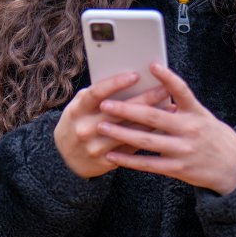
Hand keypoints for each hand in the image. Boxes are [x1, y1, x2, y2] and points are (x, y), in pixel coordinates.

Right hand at [54, 72, 169, 178]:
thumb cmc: (78, 122)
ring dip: (152, 119)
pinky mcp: (105, 161)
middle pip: (119, 112)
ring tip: (169, 107)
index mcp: (78, 110)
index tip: (136, 75)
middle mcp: (85, 129)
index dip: (116, 83)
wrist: (65, 158)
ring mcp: (94, 147)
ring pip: (129, 131)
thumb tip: (130, 80)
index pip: (97, 93)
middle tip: (164, 89)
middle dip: (144, 98)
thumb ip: (99, 95)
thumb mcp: (81, 106)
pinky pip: (131, 148)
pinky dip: (147, 136)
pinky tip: (162, 127)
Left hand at [97, 63, 235, 195]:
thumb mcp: (202, 116)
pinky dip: (129, 160)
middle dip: (127, 110)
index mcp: (195, 112)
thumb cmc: (212, 136)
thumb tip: (156, 90)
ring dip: (122, 134)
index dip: (167, 78)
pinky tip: (112, 155)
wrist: (234, 166)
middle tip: (105, 104)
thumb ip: (181, 105)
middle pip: (154, 117)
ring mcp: (182, 150)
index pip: (181, 90)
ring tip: (102, 127)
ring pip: (147, 141)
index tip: (151, 65)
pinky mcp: (178, 169)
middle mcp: (189, 130)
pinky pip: (148, 164)